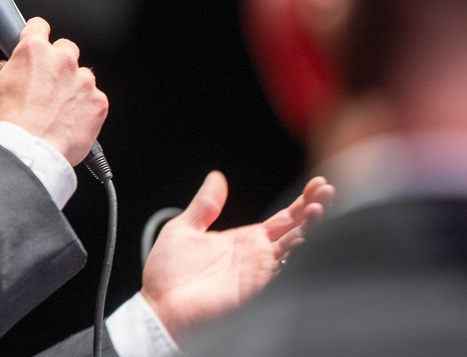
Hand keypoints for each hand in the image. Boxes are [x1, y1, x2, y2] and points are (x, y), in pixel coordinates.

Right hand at [0, 17, 107, 165]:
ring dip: (72, 87)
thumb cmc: (8, 127)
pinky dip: (84, 108)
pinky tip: (69, 122)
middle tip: (46, 84)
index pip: (38, 26)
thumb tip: (6, 73)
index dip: (35, 35)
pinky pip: (94, 99)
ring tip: (58, 110)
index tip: (37, 41)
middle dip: (57, 63)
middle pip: (66, 48)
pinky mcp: (98, 103)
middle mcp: (61, 61)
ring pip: (82, 75)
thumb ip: (4, 76)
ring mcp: (83, 81)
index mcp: (33, 52)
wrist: (27, 155)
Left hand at [140, 171, 333, 341]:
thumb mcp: (184, 229)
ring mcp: (258, 274)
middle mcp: (257, 257)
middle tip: (326, 190)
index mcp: (244, 241)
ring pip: (295, 249)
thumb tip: (216, 177)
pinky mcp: (255, 290)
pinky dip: (295, 256)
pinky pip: (282, 272)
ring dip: (310, 229)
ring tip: (318, 207)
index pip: (283, 219)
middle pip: (297, 231)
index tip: (317, 183)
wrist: (157, 306)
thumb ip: (205, 204)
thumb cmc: (167, 274)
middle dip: (314, 210)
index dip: (301, 202)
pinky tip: (304, 238)